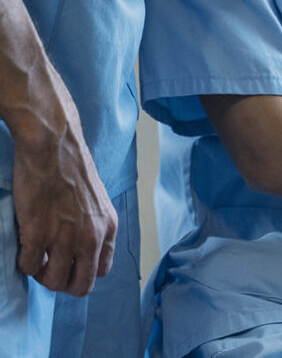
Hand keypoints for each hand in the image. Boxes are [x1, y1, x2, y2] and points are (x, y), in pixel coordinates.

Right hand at [10, 103, 116, 296]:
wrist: (53, 145)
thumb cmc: (72, 168)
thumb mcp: (97, 201)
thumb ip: (94, 227)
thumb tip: (82, 250)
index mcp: (108, 229)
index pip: (101, 272)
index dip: (81, 273)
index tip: (68, 264)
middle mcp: (91, 238)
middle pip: (80, 285)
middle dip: (62, 282)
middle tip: (47, 268)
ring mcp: (65, 238)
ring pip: (53, 281)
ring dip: (40, 274)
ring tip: (35, 257)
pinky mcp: (38, 233)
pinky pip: (29, 266)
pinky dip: (24, 262)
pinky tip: (24, 247)